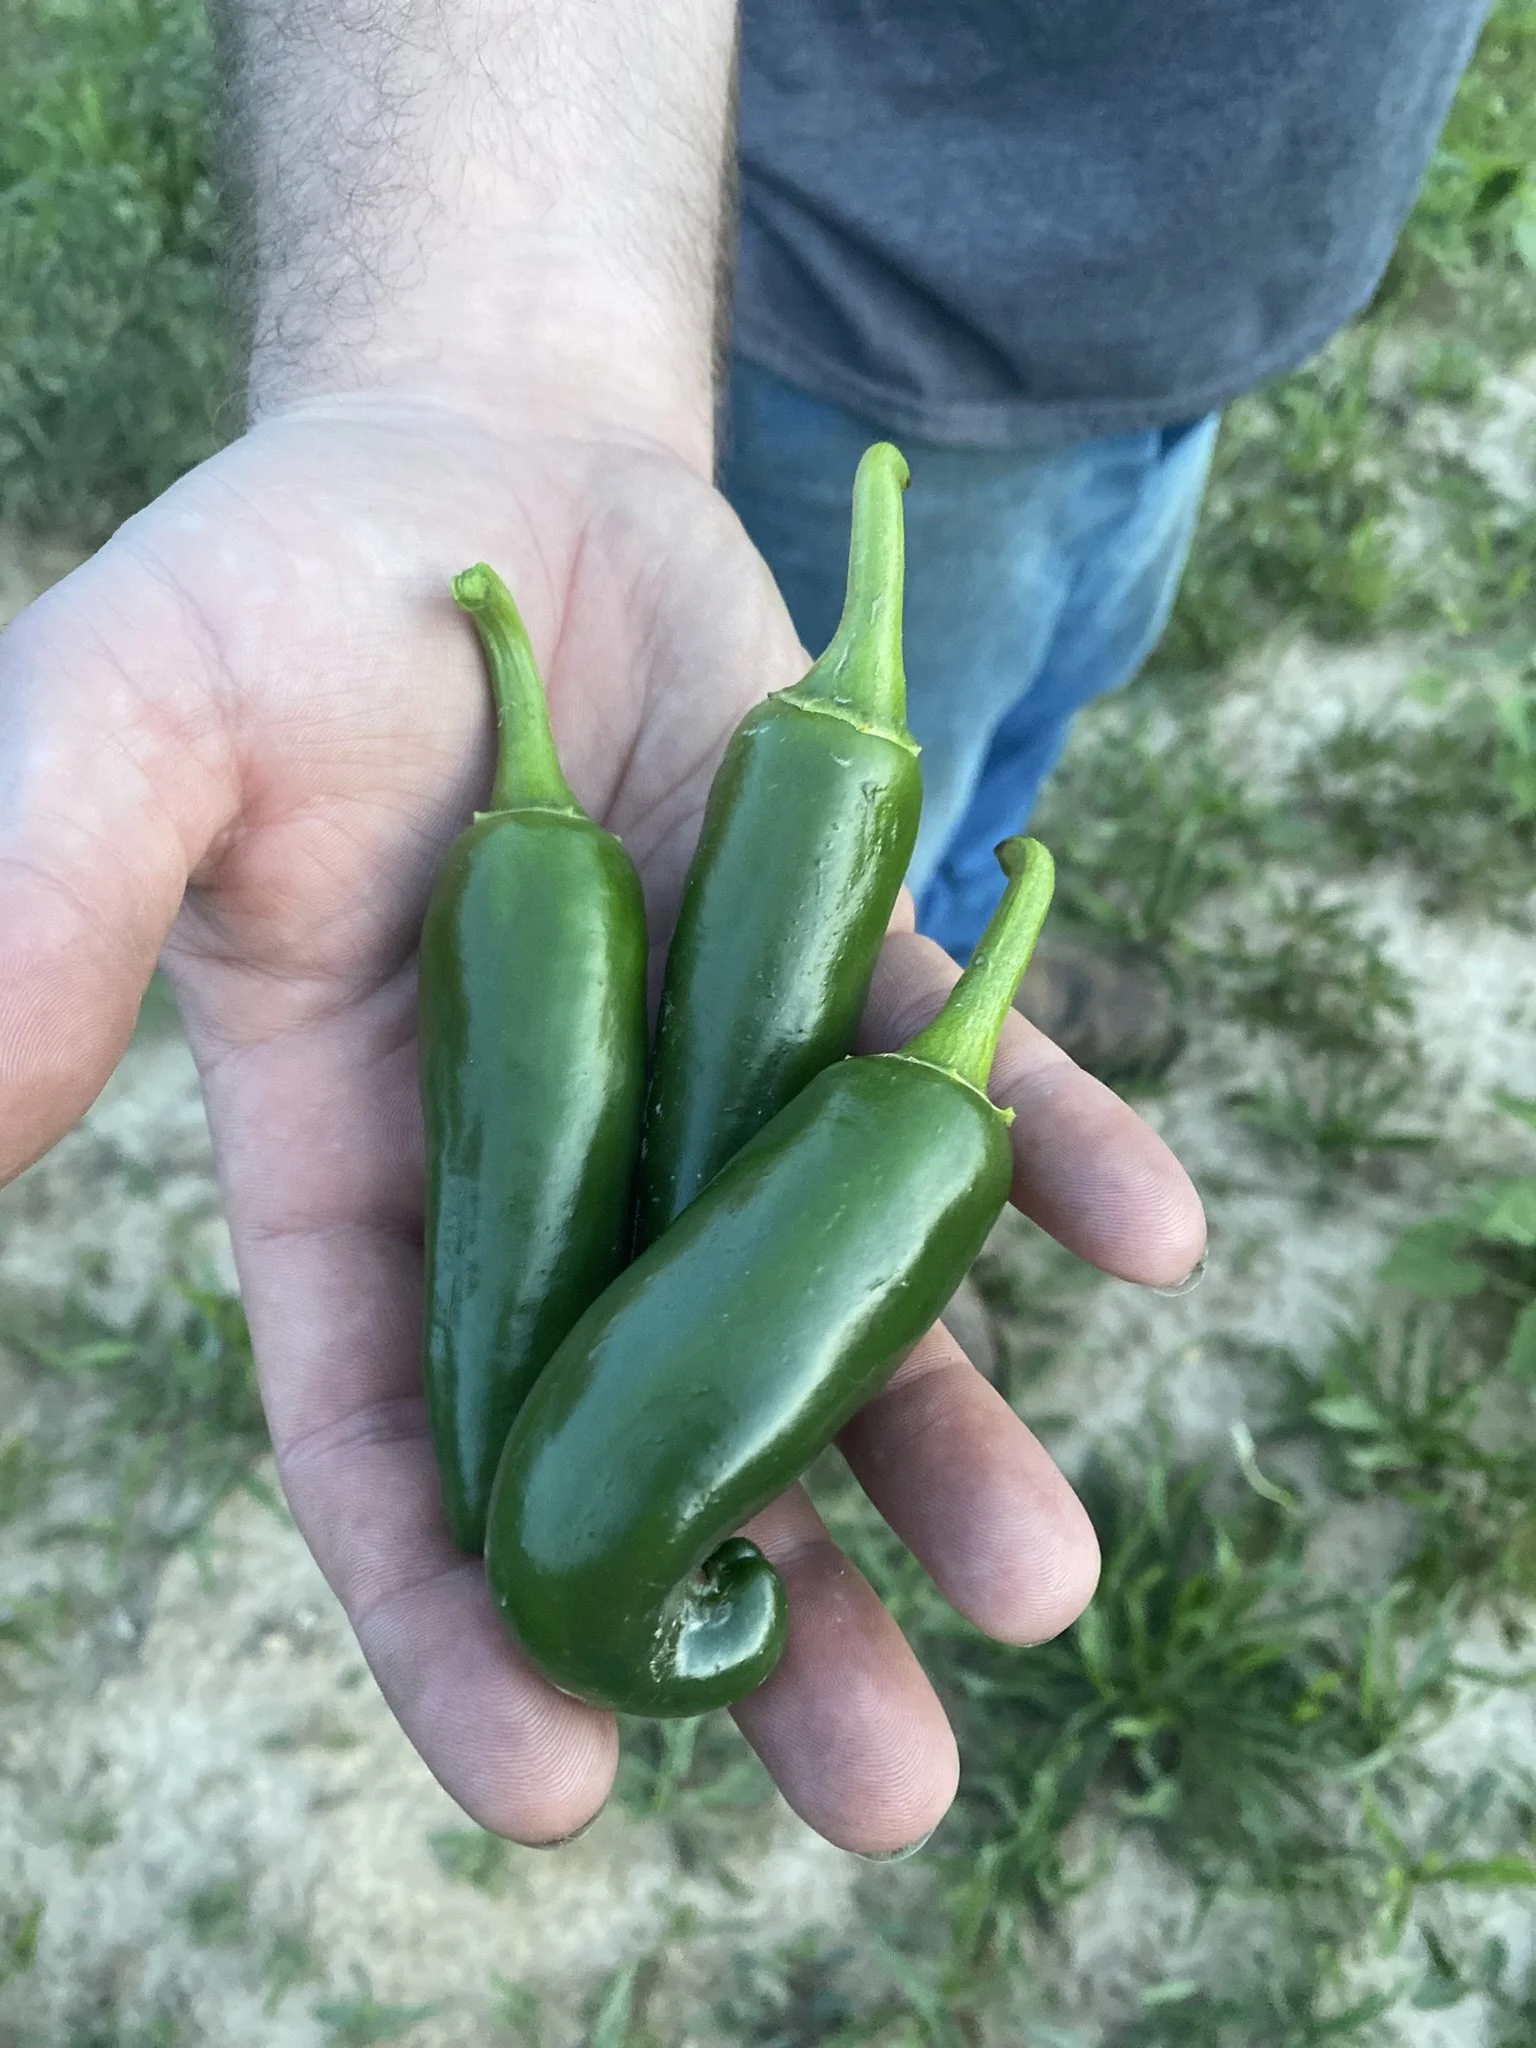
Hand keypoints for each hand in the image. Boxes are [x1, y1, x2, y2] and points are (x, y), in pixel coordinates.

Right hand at [0, 396, 1204, 1853]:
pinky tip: (1151, 1233)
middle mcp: (555, 1172)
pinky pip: (963, 1072)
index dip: (458, 1619)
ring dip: (942, 1445)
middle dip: (762, 1611)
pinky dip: (1057, 1153)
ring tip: (1041, 1589)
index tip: (557, 1790)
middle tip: (878, 1792)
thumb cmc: (280, 591)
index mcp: (357, 1170)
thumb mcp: (130, 715)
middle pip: (654, 1434)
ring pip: (835, 1301)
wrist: (482, 473)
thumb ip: (43, 902)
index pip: (392, 1437)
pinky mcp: (849, 961)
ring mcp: (719, 1080)